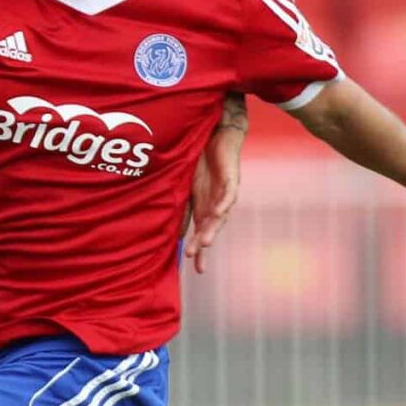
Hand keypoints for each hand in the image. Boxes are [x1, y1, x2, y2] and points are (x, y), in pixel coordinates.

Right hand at [187, 103, 245, 273]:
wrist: (217, 136)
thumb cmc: (200, 161)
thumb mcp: (186, 186)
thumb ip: (182, 207)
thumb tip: (174, 227)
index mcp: (204, 207)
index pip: (202, 233)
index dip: (200, 250)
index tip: (196, 269)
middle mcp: (216, 204)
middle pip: (210, 228)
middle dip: (203, 243)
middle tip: (195, 258)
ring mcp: (225, 193)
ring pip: (221, 215)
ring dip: (213, 229)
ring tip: (206, 243)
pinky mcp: (231, 179)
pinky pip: (229, 194)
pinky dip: (223, 204)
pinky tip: (217, 213)